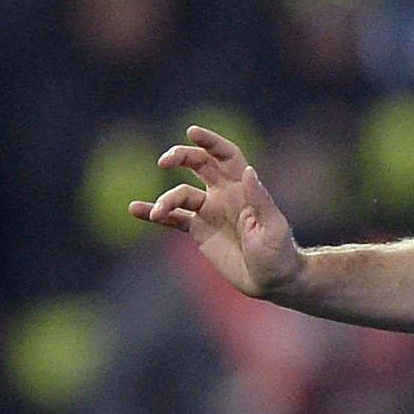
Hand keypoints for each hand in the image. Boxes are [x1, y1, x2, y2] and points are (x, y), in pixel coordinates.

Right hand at [128, 125, 298, 298]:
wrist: (271, 281)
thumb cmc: (278, 253)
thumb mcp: (273, 227)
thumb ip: (260, 200)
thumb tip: (248, 171)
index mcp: (243, 187)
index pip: (225, 155)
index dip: (210, 142)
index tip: (191, 132)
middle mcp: (223, 194)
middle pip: (198, 164)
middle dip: (181, 157)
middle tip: (165, 161)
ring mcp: (209, 211)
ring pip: (180, 194)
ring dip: (166, 199)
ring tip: (159, 211)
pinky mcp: (198, 230)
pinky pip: (173, 218)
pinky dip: (154, 213)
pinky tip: (135, 210)